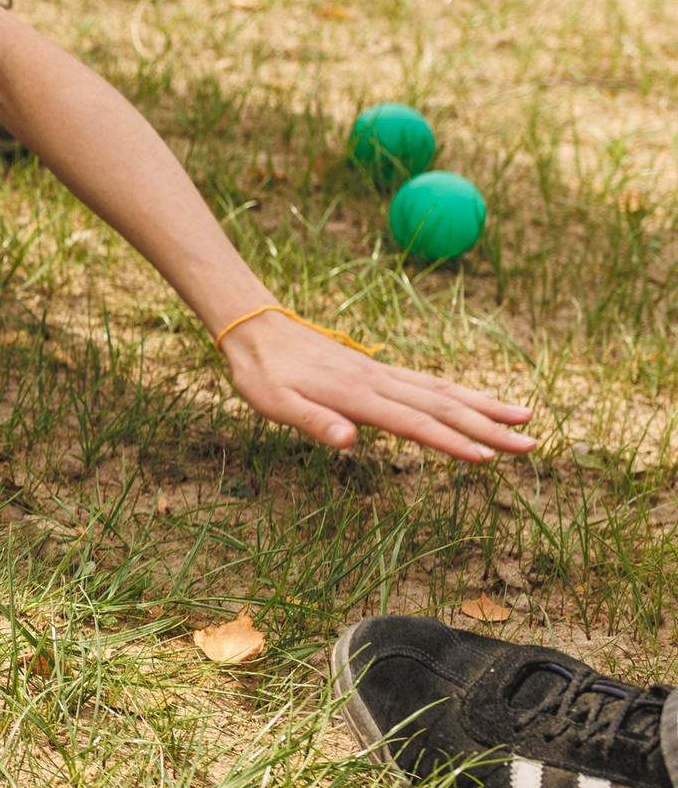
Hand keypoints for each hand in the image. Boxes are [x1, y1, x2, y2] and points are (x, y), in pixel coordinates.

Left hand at [218, 310, 535, 461]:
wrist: (256, 330)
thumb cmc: (262, 373)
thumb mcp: (274, 404)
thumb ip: (312, 422)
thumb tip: (348, 442)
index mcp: (357, 396)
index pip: (414, 423)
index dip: (451, 441)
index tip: (486, 458)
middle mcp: (378, 382)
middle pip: (442, 405)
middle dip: (489, 425)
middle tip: (532, 444)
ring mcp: (381, 374)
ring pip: (442, 390)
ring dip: (484, 405)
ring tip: (525, 417)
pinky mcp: (378, 371)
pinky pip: (428, 382)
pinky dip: (459, 393)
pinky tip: (476, 401)